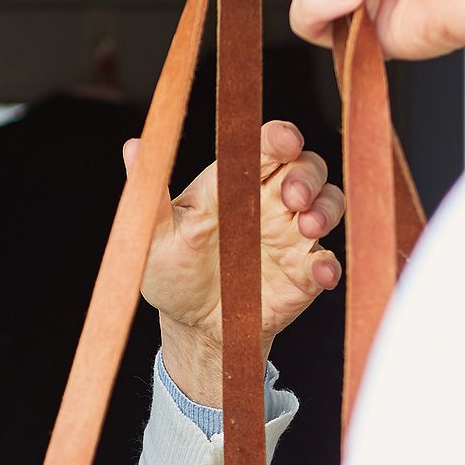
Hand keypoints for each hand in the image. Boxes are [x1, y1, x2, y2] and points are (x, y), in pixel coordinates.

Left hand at [138, 120, 341, 405]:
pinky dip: (330, 264)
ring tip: (308, 227)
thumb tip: (134, 145)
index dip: (280, 137)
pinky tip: (321, 272)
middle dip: (307, 176)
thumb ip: (150, 194)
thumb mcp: (152, 236)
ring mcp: (292, 237)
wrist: (191, 327)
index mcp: (235, 184)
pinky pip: (328, 262)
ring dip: (326, 210)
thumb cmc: (172, 273)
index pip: (265, 147)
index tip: (285, 141)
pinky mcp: (305, 274)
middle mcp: (271, 203)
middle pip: (308, 169)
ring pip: (329, 205)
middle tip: (292, 197)